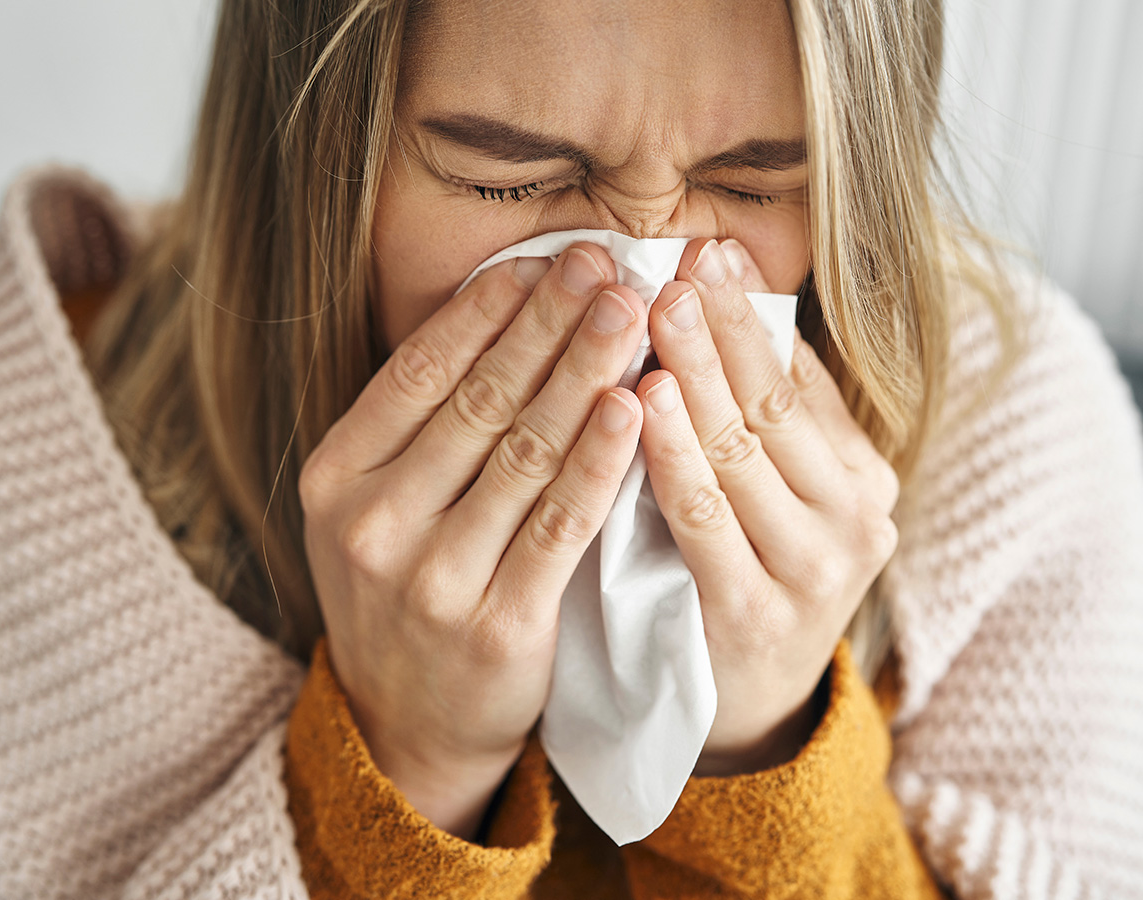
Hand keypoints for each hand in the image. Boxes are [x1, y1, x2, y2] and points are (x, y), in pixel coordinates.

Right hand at [298, 244, 647, 838]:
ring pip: (522, 452)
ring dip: (581, 373)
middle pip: (476, 401)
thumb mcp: (375, 507)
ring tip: (628, 312)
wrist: (410, 725)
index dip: (486, 310)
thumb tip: (502, 314)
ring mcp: (431, 579)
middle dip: (546, 324)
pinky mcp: (498, 626)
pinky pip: (559, 525)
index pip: (418, 372)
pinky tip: (630, 406)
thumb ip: (419, 427)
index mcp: (335, 477)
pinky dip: (599, 461)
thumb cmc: (406, 591)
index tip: (544, 260)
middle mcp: (371, 523)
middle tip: (604, 264)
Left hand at [636, 238, 900, 776]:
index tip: (710, 252)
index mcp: (860, 477)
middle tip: (677, 263)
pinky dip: (674, 456)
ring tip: (659, 309)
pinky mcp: (757, 616)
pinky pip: (706, 520)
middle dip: (723, 329)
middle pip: (775, 406)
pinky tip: (644, 403)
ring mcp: (813, 570)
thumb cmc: (746, 577)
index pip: (800, 379)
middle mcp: (853, 518)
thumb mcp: (771, 496)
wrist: (744, 703)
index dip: (753, 314)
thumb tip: (714, 307)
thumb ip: (754, 420)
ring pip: (744, 453)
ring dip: (700, 375)